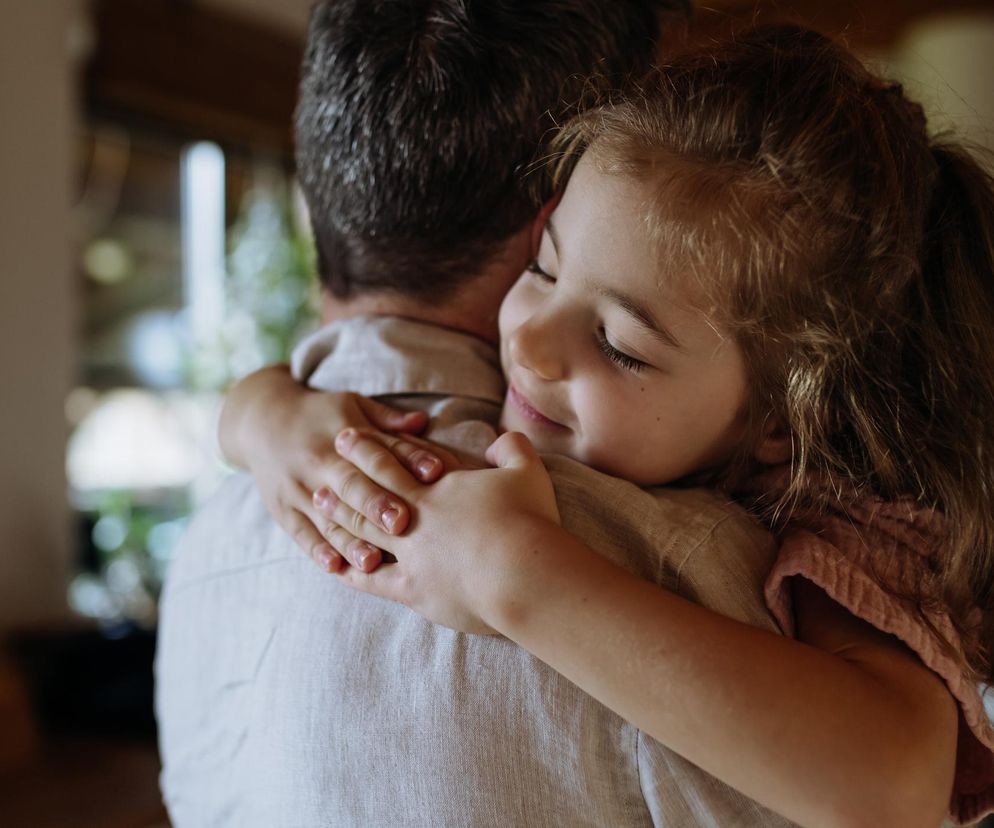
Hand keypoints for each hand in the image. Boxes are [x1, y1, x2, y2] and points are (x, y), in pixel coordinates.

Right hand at [217, 365, 449, 571]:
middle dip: (375, 504)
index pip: (377, 450)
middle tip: (401, 522)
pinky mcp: (284, 509)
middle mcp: (320, 461)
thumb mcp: (352, 405)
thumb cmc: (320, 415)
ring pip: (327, 517)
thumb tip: (423, 421)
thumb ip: (388, 419)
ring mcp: (299, 488)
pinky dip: (317, 550)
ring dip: (350, 540)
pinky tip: (335, 567)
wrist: (261, 421)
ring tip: (373, 561)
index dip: (406, 460)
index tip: (434, 473)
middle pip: (351, 484)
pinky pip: (300, 533)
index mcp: (344, 434)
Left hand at [316, 430, 559, 633]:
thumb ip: (512, 449)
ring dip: (337, 520)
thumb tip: (501, 440)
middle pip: (367, 495)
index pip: (391, 463)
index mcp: (436, 489)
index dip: (366, 448)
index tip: (346, 437)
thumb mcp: (527, 472)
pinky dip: (352, 572)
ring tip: (318, 508)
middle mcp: (415, 519)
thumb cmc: (529, 521)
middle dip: (342, 482)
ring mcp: (410, 556)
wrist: (525, 574)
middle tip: (320, 473)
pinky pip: (372, 581)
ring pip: (361, 534)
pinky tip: (337, 568)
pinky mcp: (413, 591)